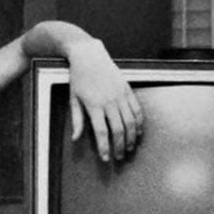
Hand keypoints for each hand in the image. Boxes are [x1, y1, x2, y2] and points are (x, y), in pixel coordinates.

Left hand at [66, 40, 142, 160]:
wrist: (89, 55)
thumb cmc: (78, 77)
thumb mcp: (73, 98)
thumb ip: (77, 120)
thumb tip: (76, 138)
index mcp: (93, 105)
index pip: (102, 132)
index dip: (105, 147)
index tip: (105, 158)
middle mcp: (109, 101)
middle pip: (119, 130)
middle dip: (120, 146)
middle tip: (120, 156)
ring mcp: (120, 95)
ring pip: (130, 122)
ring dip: (132, 137)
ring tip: (130, 147)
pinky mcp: (127, 89)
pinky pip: (137, 109)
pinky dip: (139, 123)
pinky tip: (138, 132)